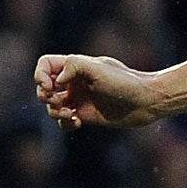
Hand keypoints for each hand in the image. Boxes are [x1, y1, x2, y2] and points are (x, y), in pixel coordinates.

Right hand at [34, 53, 165, 128]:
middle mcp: (76, 81)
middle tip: (58, 101)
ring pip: (51, 106)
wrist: (146, 102)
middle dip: (44, 96)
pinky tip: (77, 123)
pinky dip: (64, 123)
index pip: (47, 64)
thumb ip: (74, 66)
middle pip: (44, 87)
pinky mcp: (85, 115)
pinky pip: (63, 121)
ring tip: (70, 114)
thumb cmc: (125, 83)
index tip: (49, 85)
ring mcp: (80, 98)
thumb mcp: (99, 69)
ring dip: (54, 112)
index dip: (40, 74)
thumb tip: (56, 80)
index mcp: (78, 66)